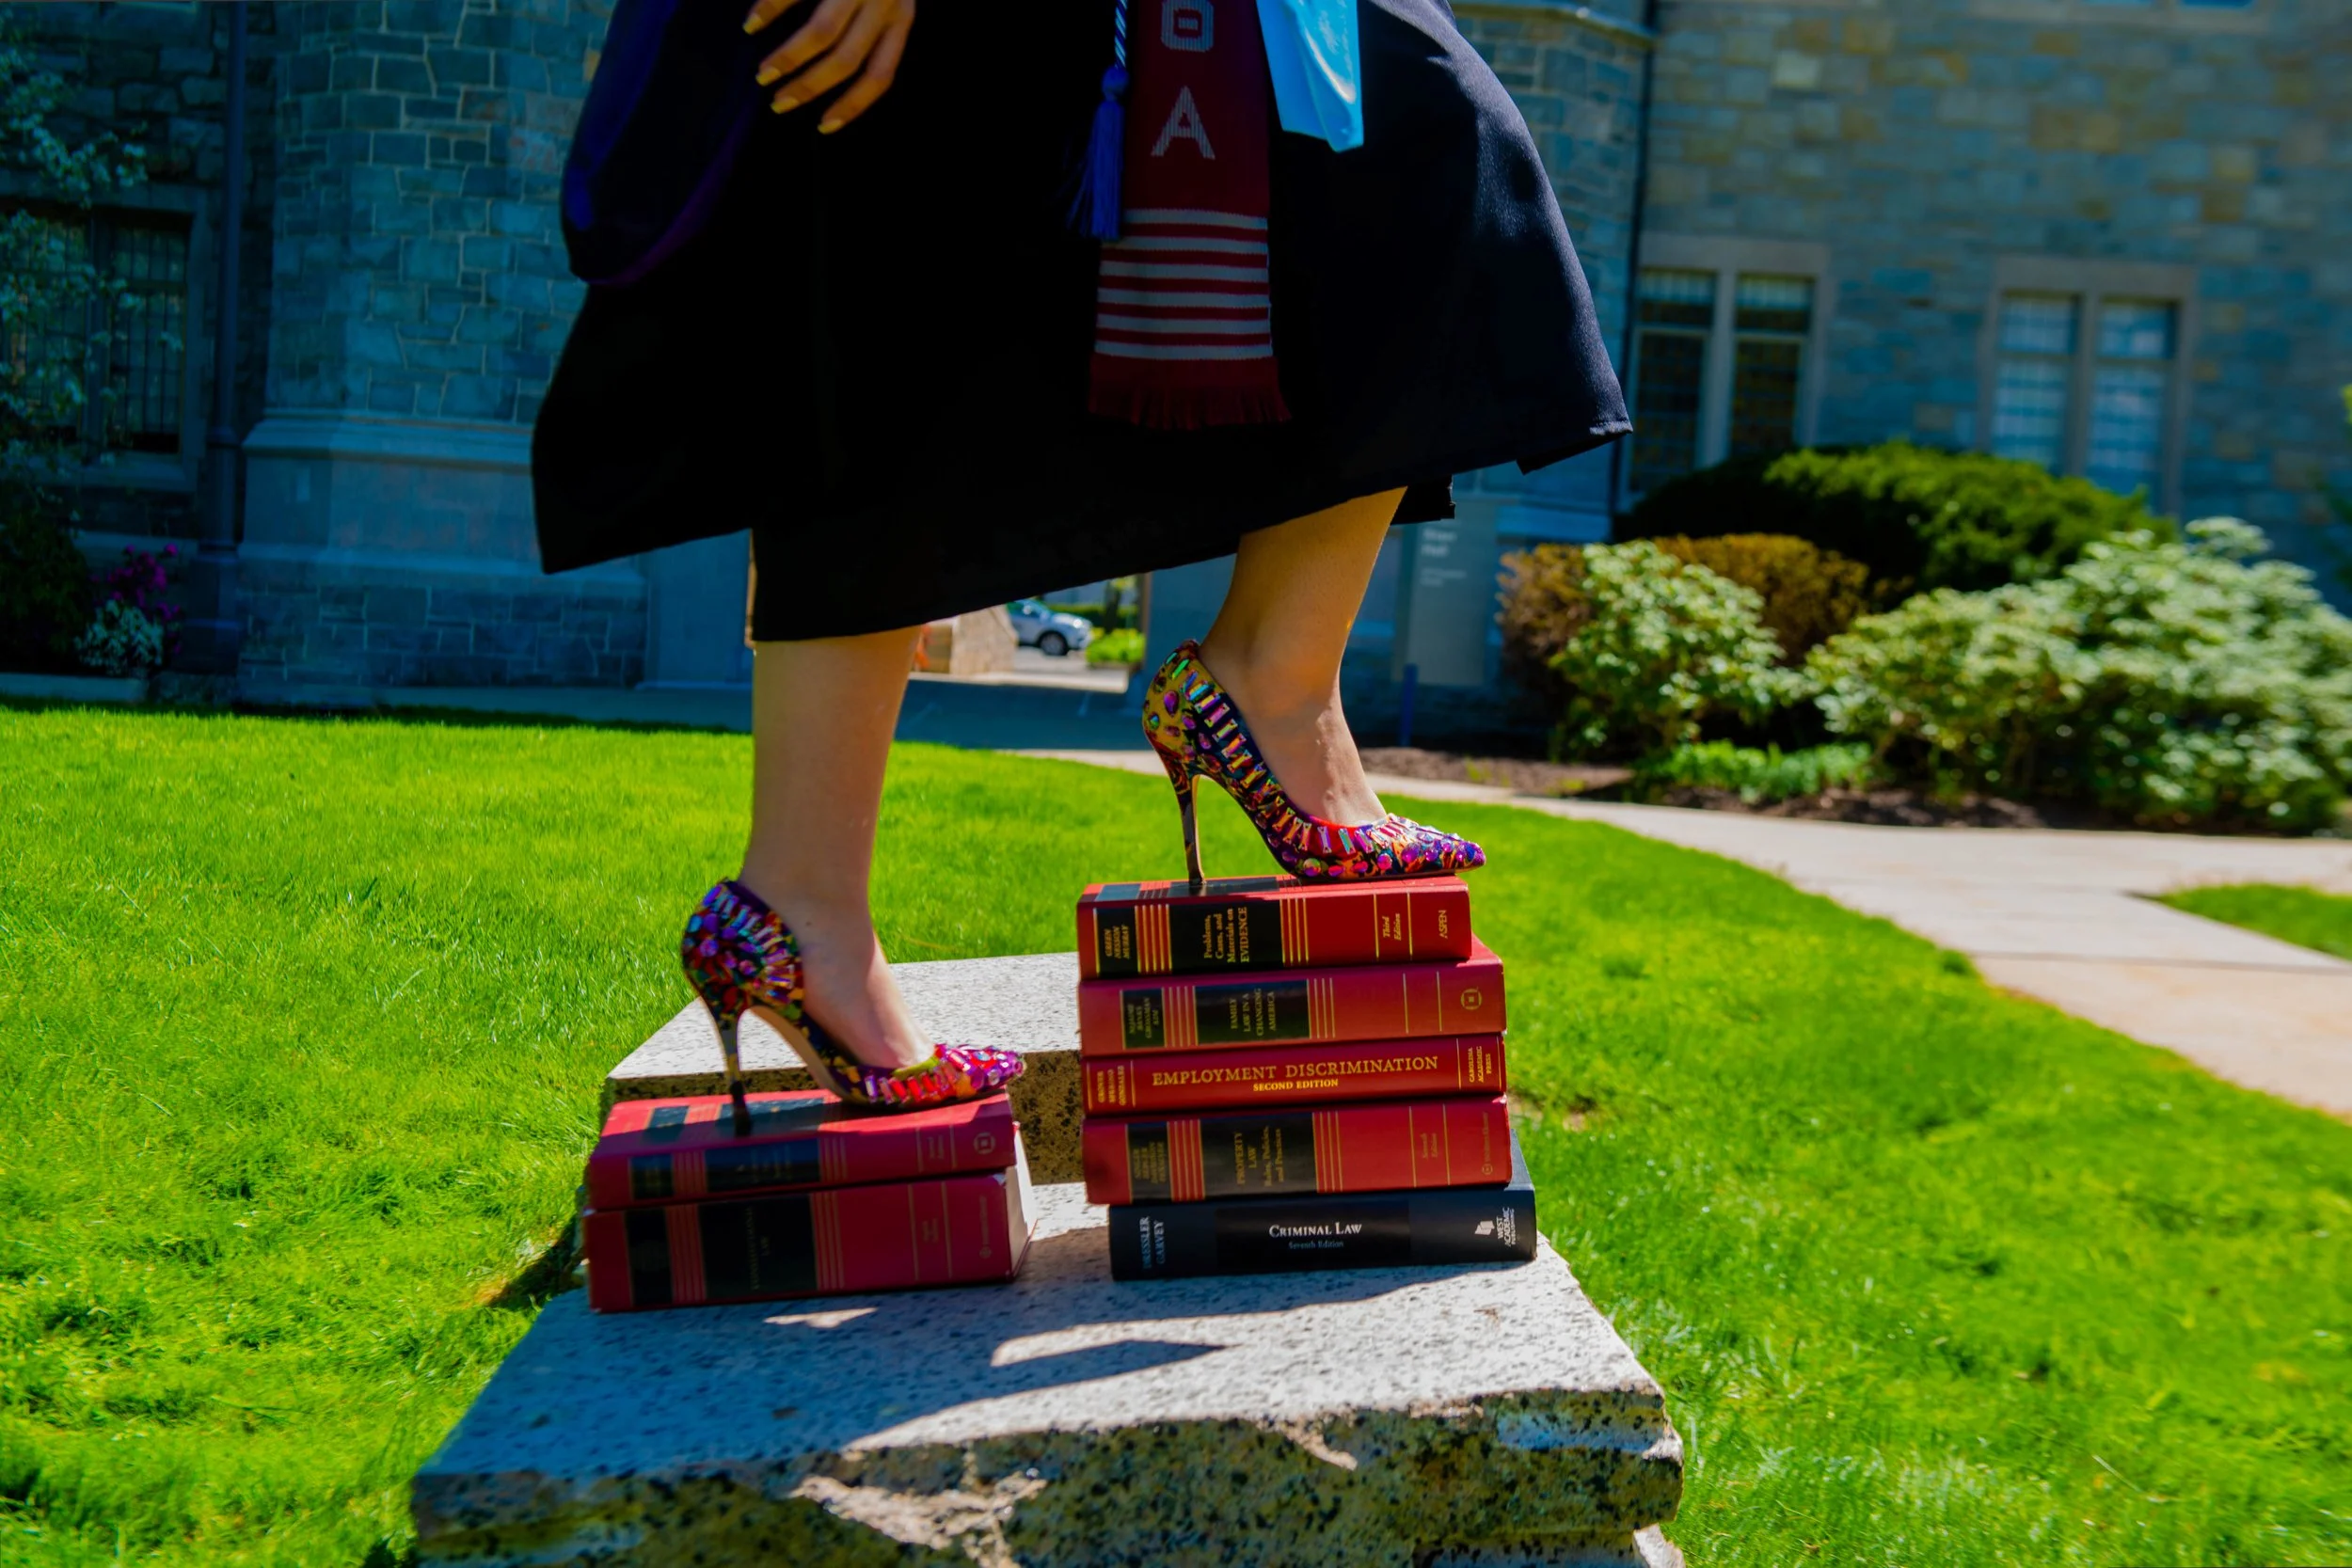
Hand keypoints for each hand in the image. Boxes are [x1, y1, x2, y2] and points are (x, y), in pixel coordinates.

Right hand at [743, 0, 914, 134]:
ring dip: (788, 60)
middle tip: (779, 104)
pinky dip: (769, 11)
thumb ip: (868, 29)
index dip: (852, 107)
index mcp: (901, 15)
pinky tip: (752, 24)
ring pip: (821, 35)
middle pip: (846, 60)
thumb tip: (828, 74)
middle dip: (809, 88)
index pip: (881, 75)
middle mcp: (885, 0)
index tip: (823, 128)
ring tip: (763, 74)